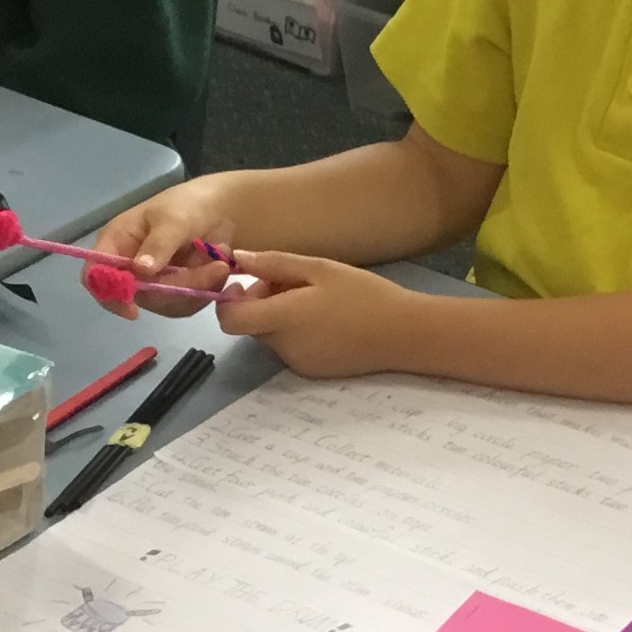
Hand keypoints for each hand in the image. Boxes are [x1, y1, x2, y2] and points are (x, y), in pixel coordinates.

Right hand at [88, 183, 240, 318]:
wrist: (221, 210)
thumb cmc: (189, 204)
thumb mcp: (174, 218)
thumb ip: (158, 244)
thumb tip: (140, 270)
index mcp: (117, 242)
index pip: (95, 275)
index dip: (108, 293)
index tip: (133, 308)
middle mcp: (128, 265)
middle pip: (138, 295)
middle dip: (177, 287)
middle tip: (214, 268)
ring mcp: (151, 281)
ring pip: (164, 303)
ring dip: (196, 288)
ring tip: (219, 264)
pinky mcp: (173, 292)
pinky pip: (182, 306)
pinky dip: (203, 292)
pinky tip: (217, 270)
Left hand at [212, 249, 420, 378]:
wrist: (404, 335)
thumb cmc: (364, 295)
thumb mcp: (320, 268)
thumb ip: (274, 264)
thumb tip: (237, 259)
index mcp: (284, 319)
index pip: (229, 320)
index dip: (227, 302)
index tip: (244, 283)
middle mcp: (284, 347)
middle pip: (250, 325)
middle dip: (258, 303)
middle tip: (289, 282)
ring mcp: (297, 363)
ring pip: (269, 336)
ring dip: (277, 317)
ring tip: (312, 299)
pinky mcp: (311, 372)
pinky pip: (288, 348)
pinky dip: (294, 332)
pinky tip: (324, 320)